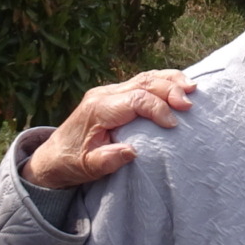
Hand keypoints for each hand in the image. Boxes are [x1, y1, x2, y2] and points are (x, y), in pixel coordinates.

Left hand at [20, 70, 196, 188]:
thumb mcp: (86, 168)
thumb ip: (106, 161)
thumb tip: (132, 152)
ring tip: (192, 88)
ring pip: (145, 77)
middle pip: (143, 83)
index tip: (173, 125)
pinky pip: (142, 81)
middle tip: (189, 104)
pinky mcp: (115, 94)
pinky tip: (180, 85)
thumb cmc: (71, 163)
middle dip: (170, 90)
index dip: (157, 109)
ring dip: (170, 80)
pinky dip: (163, 81)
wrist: (52, 156)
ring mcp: (109, 91)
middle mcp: (104, 94)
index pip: (135, 100)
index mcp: (99, 109)